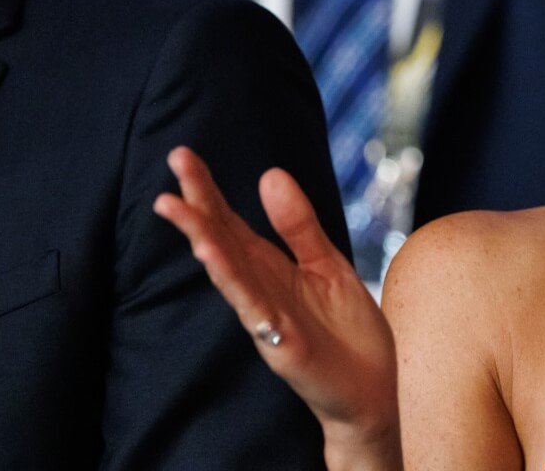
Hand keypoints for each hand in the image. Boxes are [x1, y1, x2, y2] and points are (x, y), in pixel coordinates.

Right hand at [153, 148, 399, 469]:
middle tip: (174, 163)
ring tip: (177, 208)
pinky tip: (215, 259)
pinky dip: (235, 283)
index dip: (207, 191)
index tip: (182, 156)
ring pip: (229, 274)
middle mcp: (260, 289)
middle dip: (196, 204)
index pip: (230, 222)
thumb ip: (298, 225)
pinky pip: (254, 309)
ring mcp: (267, 317)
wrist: (371, 388)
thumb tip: (269, 174)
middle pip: (222, 240)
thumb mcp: (327, 264)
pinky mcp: (283, 343)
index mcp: (270, 267)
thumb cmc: (346, 330)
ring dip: (203, 241)